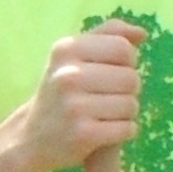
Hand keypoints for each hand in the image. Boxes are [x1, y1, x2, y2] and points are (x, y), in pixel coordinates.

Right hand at [8, 23, 148, 171]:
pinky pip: (127, 128)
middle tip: (105, 99)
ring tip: (103, 116)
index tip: (109, 73)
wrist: (30, 139)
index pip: (123, 48)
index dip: (126, 63)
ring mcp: (74, 105)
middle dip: (127, 91)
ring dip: (125, 114)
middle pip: (131, 78)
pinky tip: (104, 132)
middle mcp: (68, 75)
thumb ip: (108, 36)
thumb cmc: (60, 92)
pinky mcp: (83, 134)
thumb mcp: (74, 56)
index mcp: (66, 49)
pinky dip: (123, 132)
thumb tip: (142, 33)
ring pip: (131, 105)